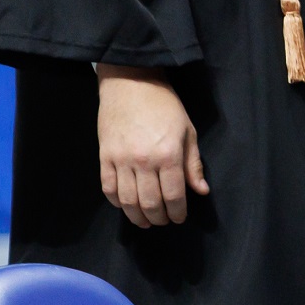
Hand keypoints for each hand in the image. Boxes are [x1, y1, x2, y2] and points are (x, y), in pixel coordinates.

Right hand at [98, 65, 207, 228]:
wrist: (131, 83)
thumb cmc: (165, 105)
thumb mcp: (188, 131)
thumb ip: (193, 164)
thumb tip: (201, 191)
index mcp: (169, 154)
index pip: (174, 194)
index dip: (178, 212)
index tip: (180, 218)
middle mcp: (144, 161)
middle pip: (149, 202)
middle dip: (158, 218)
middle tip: (163, 222)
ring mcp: (121, 160)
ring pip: (127, 200)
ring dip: (137, 216)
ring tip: (145, 221)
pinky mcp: (104, 157)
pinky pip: (108, 188)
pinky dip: (117, 202)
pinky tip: (125, 205)